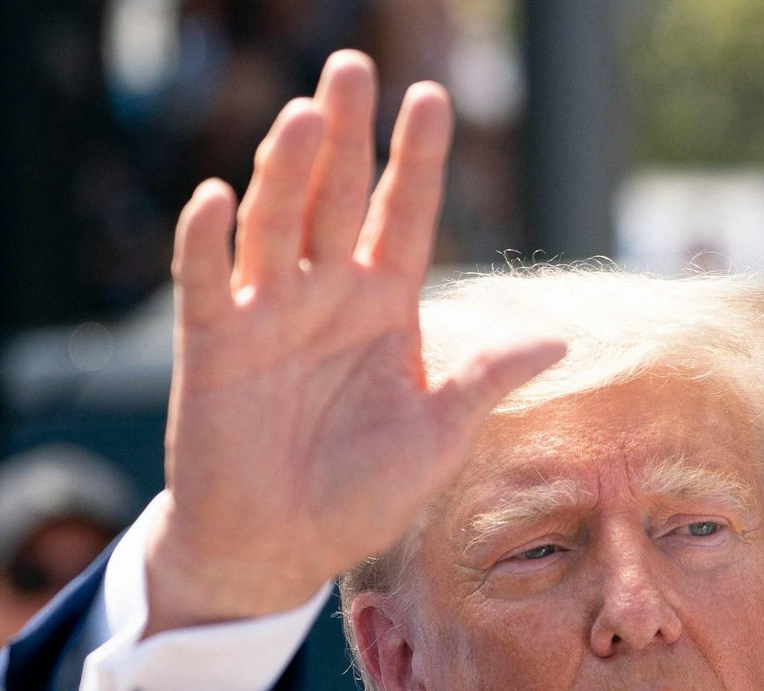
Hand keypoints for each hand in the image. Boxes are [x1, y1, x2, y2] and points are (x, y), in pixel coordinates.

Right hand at [144, 51, 564, 635]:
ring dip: (286, 171)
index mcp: (385, 307)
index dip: (416, 160)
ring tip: (306, 115)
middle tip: (352, 66)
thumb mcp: (438, 436)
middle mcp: (325, 296)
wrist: (284, 550)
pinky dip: (205, 241)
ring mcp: (265, 315)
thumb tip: (558, 339)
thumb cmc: (363, 494)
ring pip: (274, 224)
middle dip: (347, 135)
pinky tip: (215, 196)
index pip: (404, 217)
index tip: (432, 96)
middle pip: (336, 199)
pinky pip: (205, 283)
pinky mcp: (212, 347)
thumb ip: (484, 380)